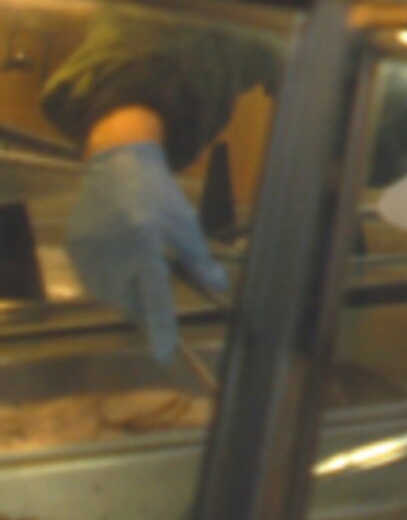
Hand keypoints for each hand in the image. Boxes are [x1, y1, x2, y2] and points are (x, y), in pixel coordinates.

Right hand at [66, 142, 228, 360]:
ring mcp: (88, 252)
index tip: (164, 354)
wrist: (117, 165)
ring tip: (137, 261)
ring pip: (109, 295)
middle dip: (145, 304)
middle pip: (130, 302)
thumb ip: (199, 259)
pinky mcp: (73, 249)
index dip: (161, 328)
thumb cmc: (159, 195)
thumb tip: (219, 287)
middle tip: (155, 281)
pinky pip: (92, 280)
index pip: (155, 297)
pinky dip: (108, 279)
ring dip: (125, 292)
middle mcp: (112, 253)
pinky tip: (118, 256)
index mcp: (145, 246)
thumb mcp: (186, 224)